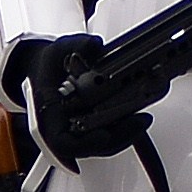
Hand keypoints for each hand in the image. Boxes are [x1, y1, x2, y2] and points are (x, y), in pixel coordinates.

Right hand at [14, 34, 153, 161]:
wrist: (47, 68)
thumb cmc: (49, 66)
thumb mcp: (58, 49)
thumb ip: (75, 45)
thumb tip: (93, 45)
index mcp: (50, 116)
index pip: (63, 142)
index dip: (85, 143)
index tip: (104, 135)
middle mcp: (66, 127)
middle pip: (93, 146)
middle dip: (119, 136)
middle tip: (139, 120)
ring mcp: (81, 128)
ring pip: (105, 143)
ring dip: (127, 133)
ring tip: (144, 117)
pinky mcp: (95, 124)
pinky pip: (111, 131)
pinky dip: (126, 125)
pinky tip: (139, 111)